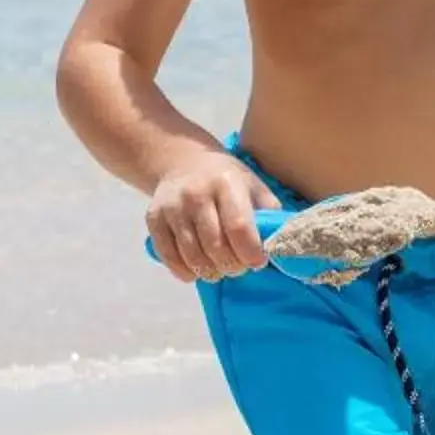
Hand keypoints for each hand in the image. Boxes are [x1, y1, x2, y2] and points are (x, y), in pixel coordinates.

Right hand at [146, 151, 279, 283]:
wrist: (181, 162)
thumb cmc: (225, 179)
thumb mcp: (252, 184)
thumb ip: (268, 211)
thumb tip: (281, 241)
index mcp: (226, 184)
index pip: (238, 227)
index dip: (250, 253)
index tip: (258, 262)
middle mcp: (196, 194)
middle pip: (216, 247)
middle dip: (233, 266)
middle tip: (239, 266)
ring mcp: (172, 208)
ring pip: (193, 257)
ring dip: (211, 272)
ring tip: (220, 268)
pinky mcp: (154, 219)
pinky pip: (170, 258)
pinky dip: (186, 272)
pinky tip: (197, 270)